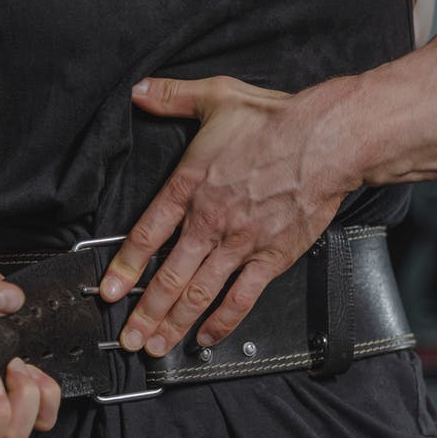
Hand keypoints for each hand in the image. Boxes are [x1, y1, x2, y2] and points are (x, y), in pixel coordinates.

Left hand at [98, 76, 360, 356]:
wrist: (327, 141)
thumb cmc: (277, 120)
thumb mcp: (217, 96)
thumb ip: (173, 97)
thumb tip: (140, 91)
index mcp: (190, 186)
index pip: (146, 234)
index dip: (125, 267)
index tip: (109, 291)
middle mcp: (209, 221)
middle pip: (168, 276)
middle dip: (145, 313)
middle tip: (130, 338)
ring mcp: (240, 244)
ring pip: (198, 293)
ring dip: (173, 324)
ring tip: (156, 346)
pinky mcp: (271, 258)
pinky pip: (241, 298)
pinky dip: (221, 322)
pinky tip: (206, 338)